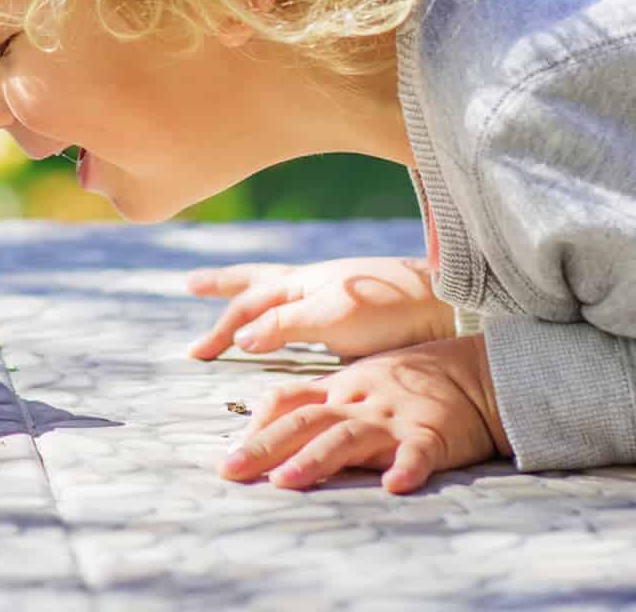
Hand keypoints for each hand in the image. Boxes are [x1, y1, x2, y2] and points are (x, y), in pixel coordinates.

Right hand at [185, 256, 452, 360]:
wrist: (445, 306)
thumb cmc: (389, 309)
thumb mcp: (330, 316)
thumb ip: (284, 324)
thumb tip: (239, 336)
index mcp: (303, 281)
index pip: (248, 303)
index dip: (221, 329)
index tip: (197, 355)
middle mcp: (312, 282)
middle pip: (257, 280)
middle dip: (222, 285)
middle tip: (191, 285)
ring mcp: (332, 293)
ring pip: (279, 288)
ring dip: (249, 292)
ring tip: (230, 290)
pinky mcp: (352, 310)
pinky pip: (302, 304)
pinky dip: (281, 307)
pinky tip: (288, 315)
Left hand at [217, 335, 512, 494]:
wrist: (478, 372)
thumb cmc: (414, 381)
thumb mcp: (361, 381)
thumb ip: (320, 399)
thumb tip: (267, 421)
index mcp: (342, 388)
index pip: (290, 400)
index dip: (258, 425)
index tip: (231, 453)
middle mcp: (361, 401)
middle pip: (305, 421)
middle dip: (264, 446)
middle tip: (230, 471)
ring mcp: (396, 417)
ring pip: (349, 437)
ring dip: (315, 459)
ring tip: (286, 482)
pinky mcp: (434, 435)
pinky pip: (419, 452)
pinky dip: (407, 468)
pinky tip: (395, 486)